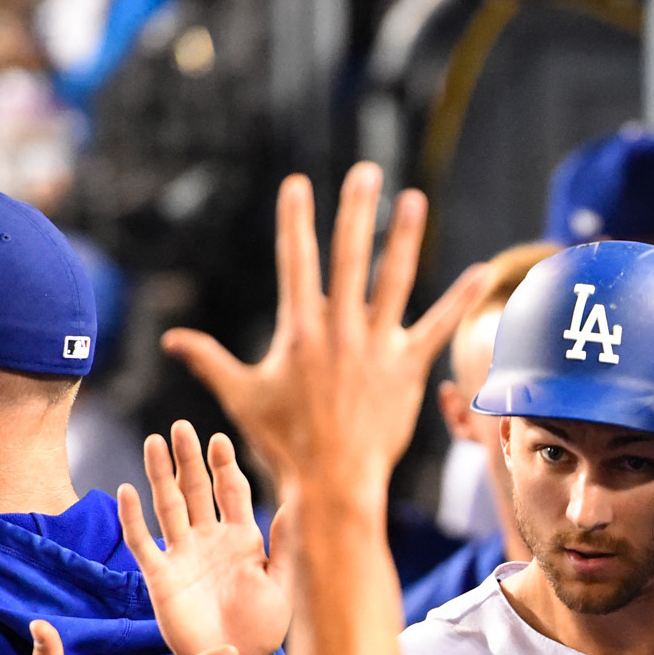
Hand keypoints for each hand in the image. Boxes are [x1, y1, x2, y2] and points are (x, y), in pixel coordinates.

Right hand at [120, 421, 292, 654]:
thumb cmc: (265, 627)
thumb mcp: (284, 583)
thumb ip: (288, 544)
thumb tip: (301, 501)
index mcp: (243, 539)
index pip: (231, 492)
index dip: (225, 466)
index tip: (219, 438)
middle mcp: (210, 540)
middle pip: (196, 490)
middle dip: (189, 459)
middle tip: (182, 427)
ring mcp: (183, 555)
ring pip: (168, 506)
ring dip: (160, 476)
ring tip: (154, 442)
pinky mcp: (160, 577)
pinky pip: (142, 542)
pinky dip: (132, 519)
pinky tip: (126, 491)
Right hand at [161, 164, 487, 501]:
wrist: (332, 482)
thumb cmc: (284, 443)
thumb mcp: (240, 396)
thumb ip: (208, 359)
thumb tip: (171, 340)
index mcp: (299, 330)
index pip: (296, 262)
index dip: (295, 221)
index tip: (296, 183)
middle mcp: (339, 329)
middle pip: (348, 256)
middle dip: (355, 210)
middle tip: (365, 173)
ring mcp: (375, 346)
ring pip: (393, 280)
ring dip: (405, 238)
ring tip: (414, 200)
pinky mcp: (407, 369)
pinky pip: (438, 327)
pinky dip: (460, 299)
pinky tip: (482, 271)